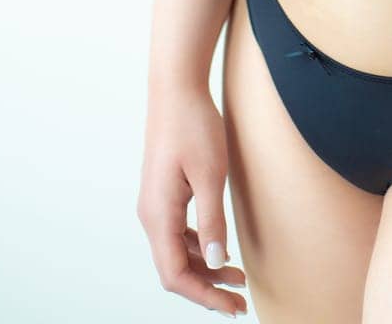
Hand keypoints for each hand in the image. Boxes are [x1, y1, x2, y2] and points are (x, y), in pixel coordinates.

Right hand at [137, 85, 248, 315]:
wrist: (177, 89)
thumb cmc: (194, 126)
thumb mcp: (211, 174)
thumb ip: (211, 221)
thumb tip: (215, 262)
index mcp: (158, 215)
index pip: (175, 275)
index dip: (204, 296)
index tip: (233, 307)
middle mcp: (150, 215)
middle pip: (174, 269)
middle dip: (207, 288)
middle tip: (241, 299)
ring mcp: (155, 204)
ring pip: (176, 252)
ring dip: (204, 268)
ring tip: (237, 276)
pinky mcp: (163, 194)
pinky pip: (177, 233)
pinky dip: (198, 247)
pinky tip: (218, 248)